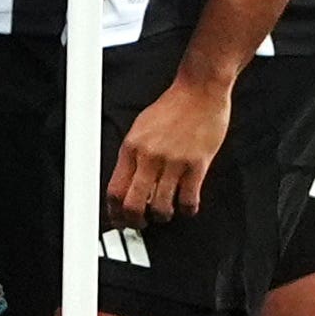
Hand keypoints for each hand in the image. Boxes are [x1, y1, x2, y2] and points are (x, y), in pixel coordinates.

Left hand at [107, 74, 229, 229]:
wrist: (200, 91)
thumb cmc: (173, 107)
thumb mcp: (141, 128)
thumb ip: (133, 155)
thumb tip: (126, 182)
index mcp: (132, 147)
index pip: (115, 189)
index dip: (114, 211)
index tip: (118, 218)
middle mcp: (150, 156)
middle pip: (134, 204)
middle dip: (135, 222)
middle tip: (140, 224)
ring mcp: (174, 162)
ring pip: (161, 207)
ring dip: (162, 217)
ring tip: (165, 213)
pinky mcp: (197, 165)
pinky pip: (189, 200)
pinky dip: (187, 210)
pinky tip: (186, 206)